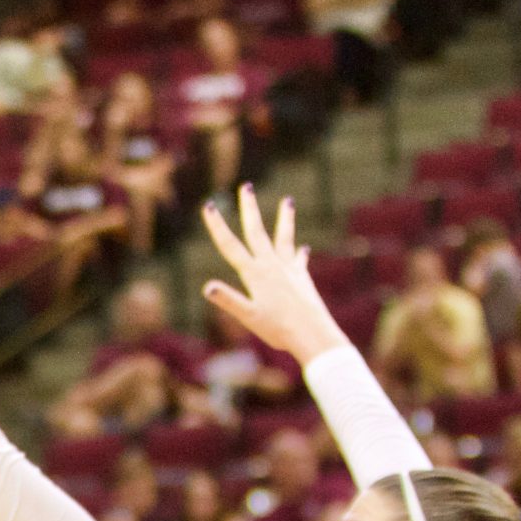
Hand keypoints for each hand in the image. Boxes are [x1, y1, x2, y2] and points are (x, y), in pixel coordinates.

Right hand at [201, 186, 343, 363]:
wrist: (313, 334)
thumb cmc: (278, 329)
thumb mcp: (248, 317)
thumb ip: (228, 300)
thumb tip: (207, 286)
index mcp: (254, 273)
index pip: (230, 245)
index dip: (217, 225)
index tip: (209, 206)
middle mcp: (271, 265)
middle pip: (256, 231)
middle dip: (249, 209)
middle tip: (246, 187)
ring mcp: (288, 269)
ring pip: (283, 237)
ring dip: (284, 219)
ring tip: (288, 201)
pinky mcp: (301, 277)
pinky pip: (298, 259)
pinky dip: (298, 252)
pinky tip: (302, 248)